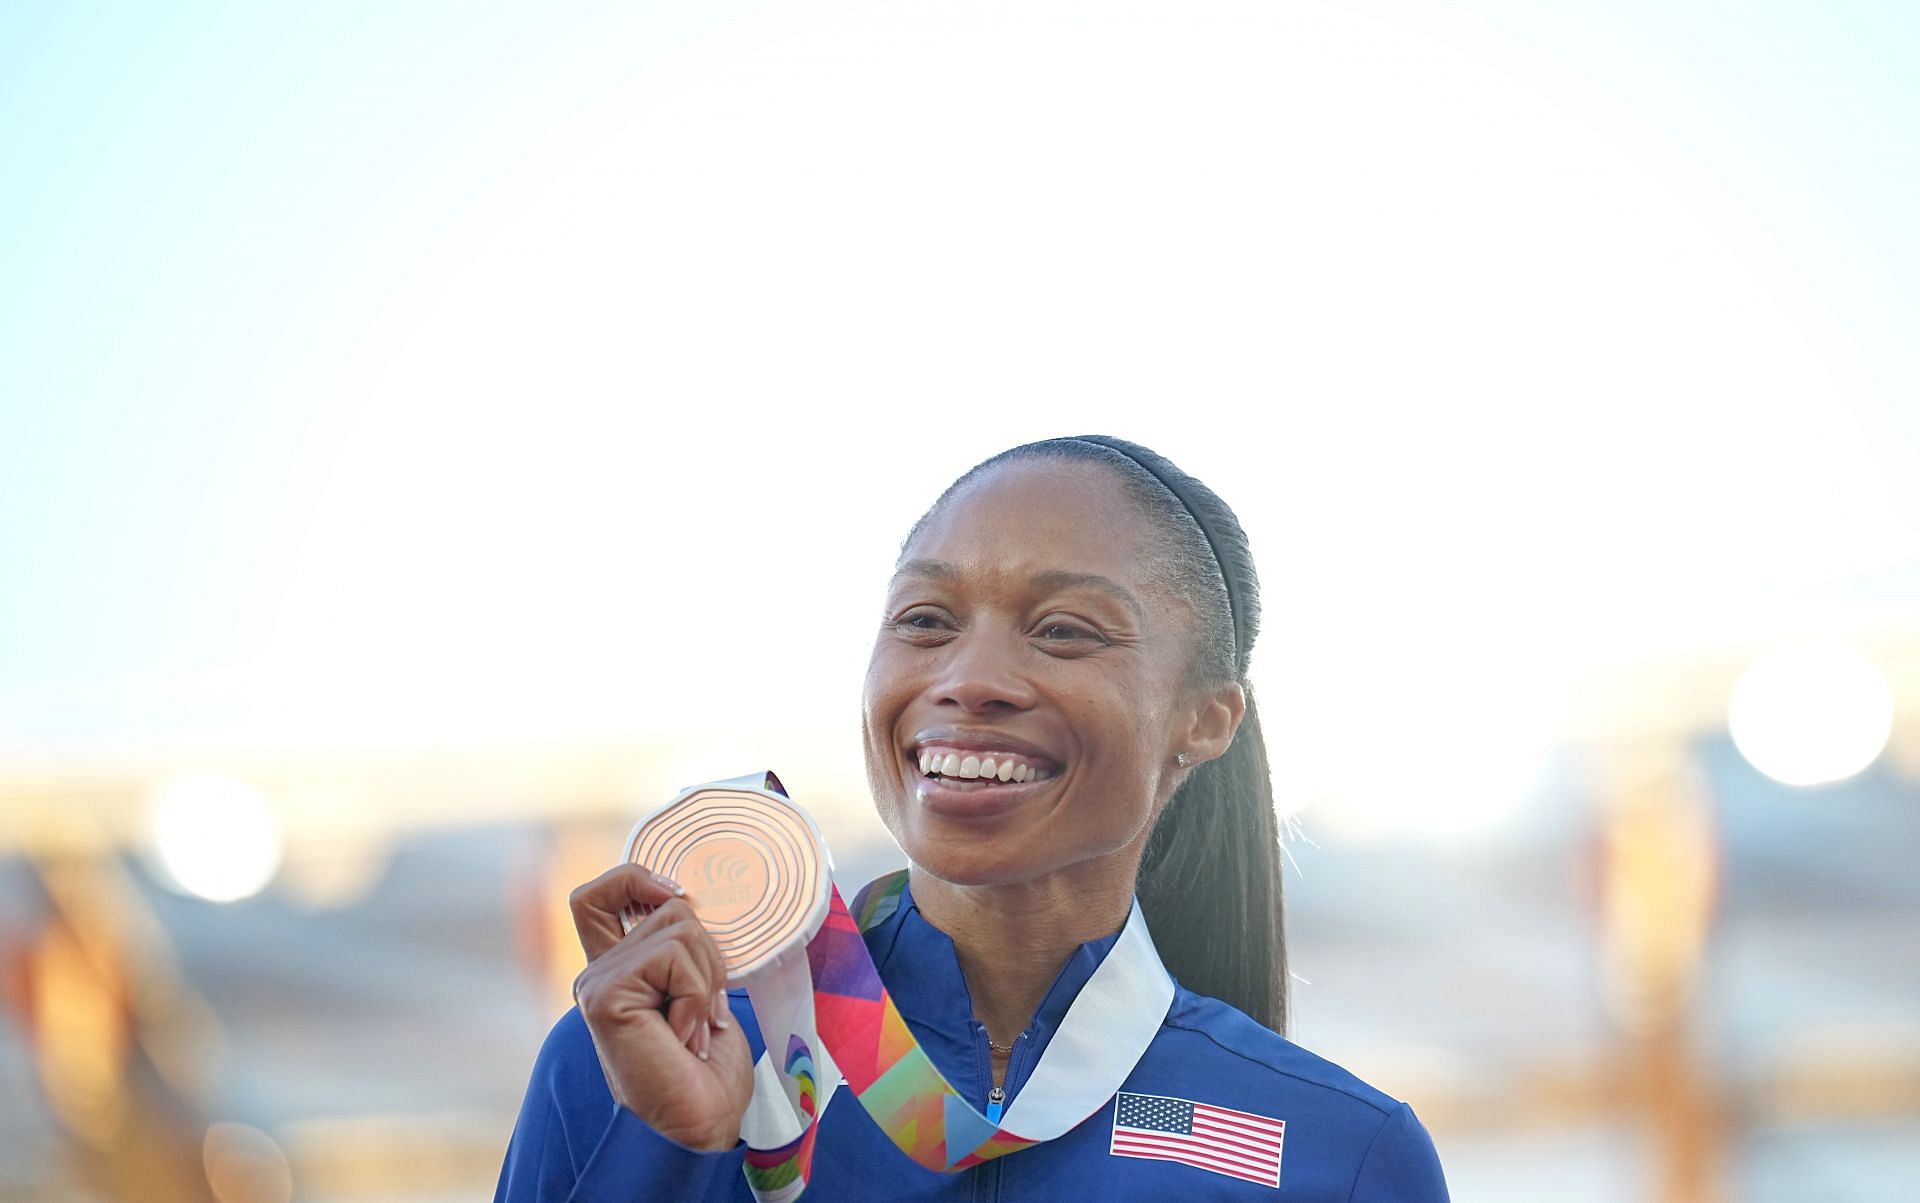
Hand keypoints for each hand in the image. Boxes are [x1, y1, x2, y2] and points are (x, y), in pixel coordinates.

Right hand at [569, 864, 754, 1150]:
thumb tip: (685, 898)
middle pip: (667, 905)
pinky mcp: (604, 995)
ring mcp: (597, 982)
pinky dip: (696, 993)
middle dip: (708, 951)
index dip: (634, 876)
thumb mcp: (698, 987)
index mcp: (618, 967)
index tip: (674, 895)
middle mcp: (599, 972)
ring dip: (706, 976)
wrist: (706, 1118)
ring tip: (693, 1025)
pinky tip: (683, 1034)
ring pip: (678, 925)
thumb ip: (681, 946)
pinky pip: (674, 956)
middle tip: (704, 1006)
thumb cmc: (707, 1065)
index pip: (599, 894)